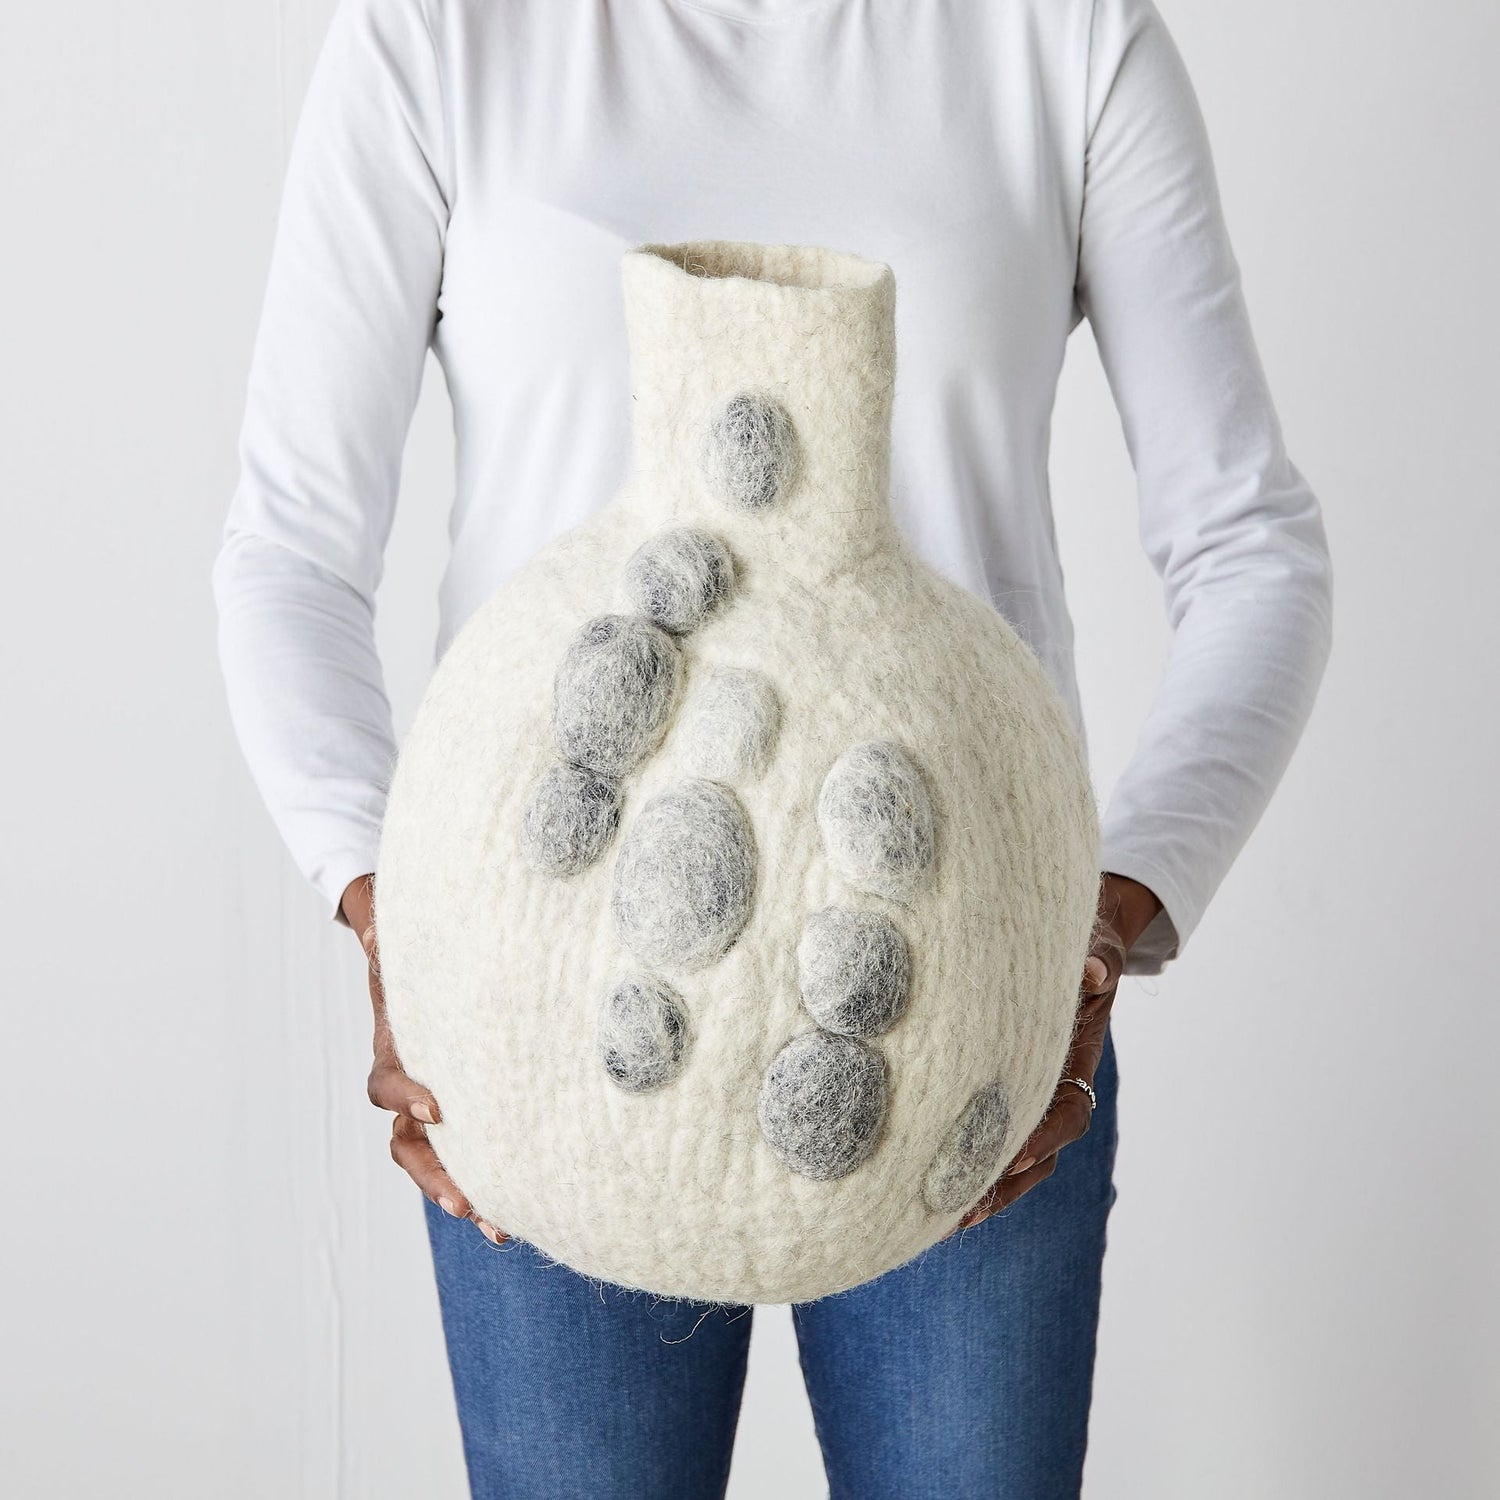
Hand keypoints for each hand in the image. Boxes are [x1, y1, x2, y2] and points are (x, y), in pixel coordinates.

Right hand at [341, 873, 508, 1245]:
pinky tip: (524, 1214)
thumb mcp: (405, 942)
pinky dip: (491, 1185)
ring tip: (502, 1228)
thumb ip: (389, 937)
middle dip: (437, 1176)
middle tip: (467, 1203)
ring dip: (466, 1195)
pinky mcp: (465, 1115)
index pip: (388, 1086)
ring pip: (438, 1163)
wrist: (426, 969)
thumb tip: (374, 926)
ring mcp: (434, 1107)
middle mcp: (409, 1088)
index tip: (438, 1108)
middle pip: (409, 1146)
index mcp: (394, 1052)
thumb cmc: (421, 955)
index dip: (407, 1098)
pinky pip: (471, 1156)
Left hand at [950, 872, 1160, 1232]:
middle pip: (1033, 1155)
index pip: (1066, 1112)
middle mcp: (1049, 1086)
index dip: (1044, 1135)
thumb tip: (1095, 971)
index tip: (1016, 1152)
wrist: (1069, 945)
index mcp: (1073, 1059)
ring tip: (931, 1222)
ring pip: (1006, 1160)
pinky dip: (956, 1167)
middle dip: (999, 1185)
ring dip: (975, 1191)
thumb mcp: (1094, 945)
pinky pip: (979, 1139)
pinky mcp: (990, 1091)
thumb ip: (1097, 957)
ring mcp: (1022, 1094)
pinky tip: (914, 1192)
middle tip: (958, 1211)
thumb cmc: (1079, 945)